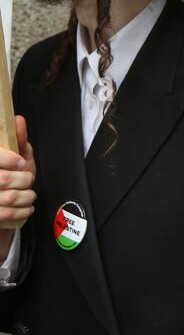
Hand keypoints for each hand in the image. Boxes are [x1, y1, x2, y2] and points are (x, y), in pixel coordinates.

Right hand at [0, 116, 35, 259]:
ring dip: (26, 196)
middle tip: (27, 179)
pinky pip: (8, 214)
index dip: (10, 160)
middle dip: (23, 180)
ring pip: (9, 198)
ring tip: (29, 194)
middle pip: (4, 179)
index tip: (21, 162)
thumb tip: (18, 120)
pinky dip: (23, 211)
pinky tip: (27, 207)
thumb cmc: (7, 173)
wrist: (4, 202)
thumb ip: (17, 138)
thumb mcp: (14, 154)